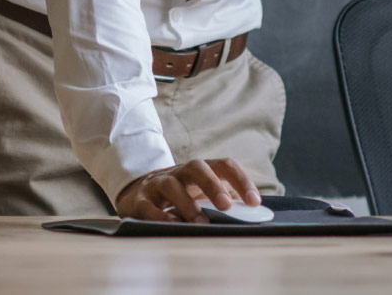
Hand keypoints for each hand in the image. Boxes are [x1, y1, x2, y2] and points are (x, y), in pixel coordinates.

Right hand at [115, 158, 261, 221]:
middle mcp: (179, 172)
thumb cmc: (179, 196)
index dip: (241, 180)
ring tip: (200, 224)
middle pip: (197, 167)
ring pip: (172, 185)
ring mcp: (158, 184)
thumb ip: (224, 200)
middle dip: (212, 185)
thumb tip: (253, 214)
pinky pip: (149, 206)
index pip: (224, 165)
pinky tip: (172, 226)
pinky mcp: (139, 200)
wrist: (136, 192)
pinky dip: (161, 216)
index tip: (255, 202)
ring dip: (188, 204)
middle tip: (227, 206)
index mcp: (200, 170)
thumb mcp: (201, 194)